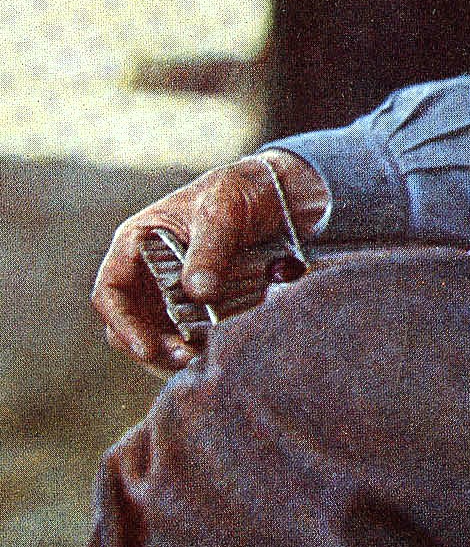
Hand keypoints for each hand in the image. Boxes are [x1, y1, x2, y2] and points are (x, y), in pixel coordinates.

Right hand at [91, 151, 328, 374]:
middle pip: (132, 323)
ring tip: (200, 354)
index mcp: (138, 242)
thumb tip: (198, 293)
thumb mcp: (222, 212)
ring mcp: (175, 291)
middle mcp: (149, 272)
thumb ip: (209, 250)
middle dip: (150, 345)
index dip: (121, 323)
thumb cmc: (239, 192)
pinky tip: (215, 347)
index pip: (111, 291)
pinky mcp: (203, 305)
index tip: (145, 348)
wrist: (280, 195)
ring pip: (159, 335)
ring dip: (174, 351)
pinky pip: (191, 334)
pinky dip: (198, 345)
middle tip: (184, 355)